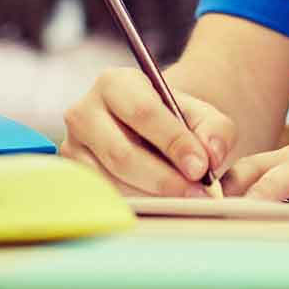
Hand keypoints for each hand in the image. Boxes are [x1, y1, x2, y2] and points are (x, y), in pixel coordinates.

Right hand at [60, 67, 234, 196]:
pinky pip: (105, 199)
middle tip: (197, 193)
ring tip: (185, 199)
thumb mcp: (202, 115)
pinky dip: (139, 205)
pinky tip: (162, 204)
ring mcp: (73, 148)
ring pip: (113, 183)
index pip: (142, 113)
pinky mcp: (74, 178)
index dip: (173, 142)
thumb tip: (211, 155)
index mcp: (115, 83)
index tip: (201, 167)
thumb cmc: (176, 121)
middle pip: (122, 154)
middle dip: (164, 179)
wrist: (152, 133)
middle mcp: (84, 113)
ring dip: (153, 196)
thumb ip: (216, 130)